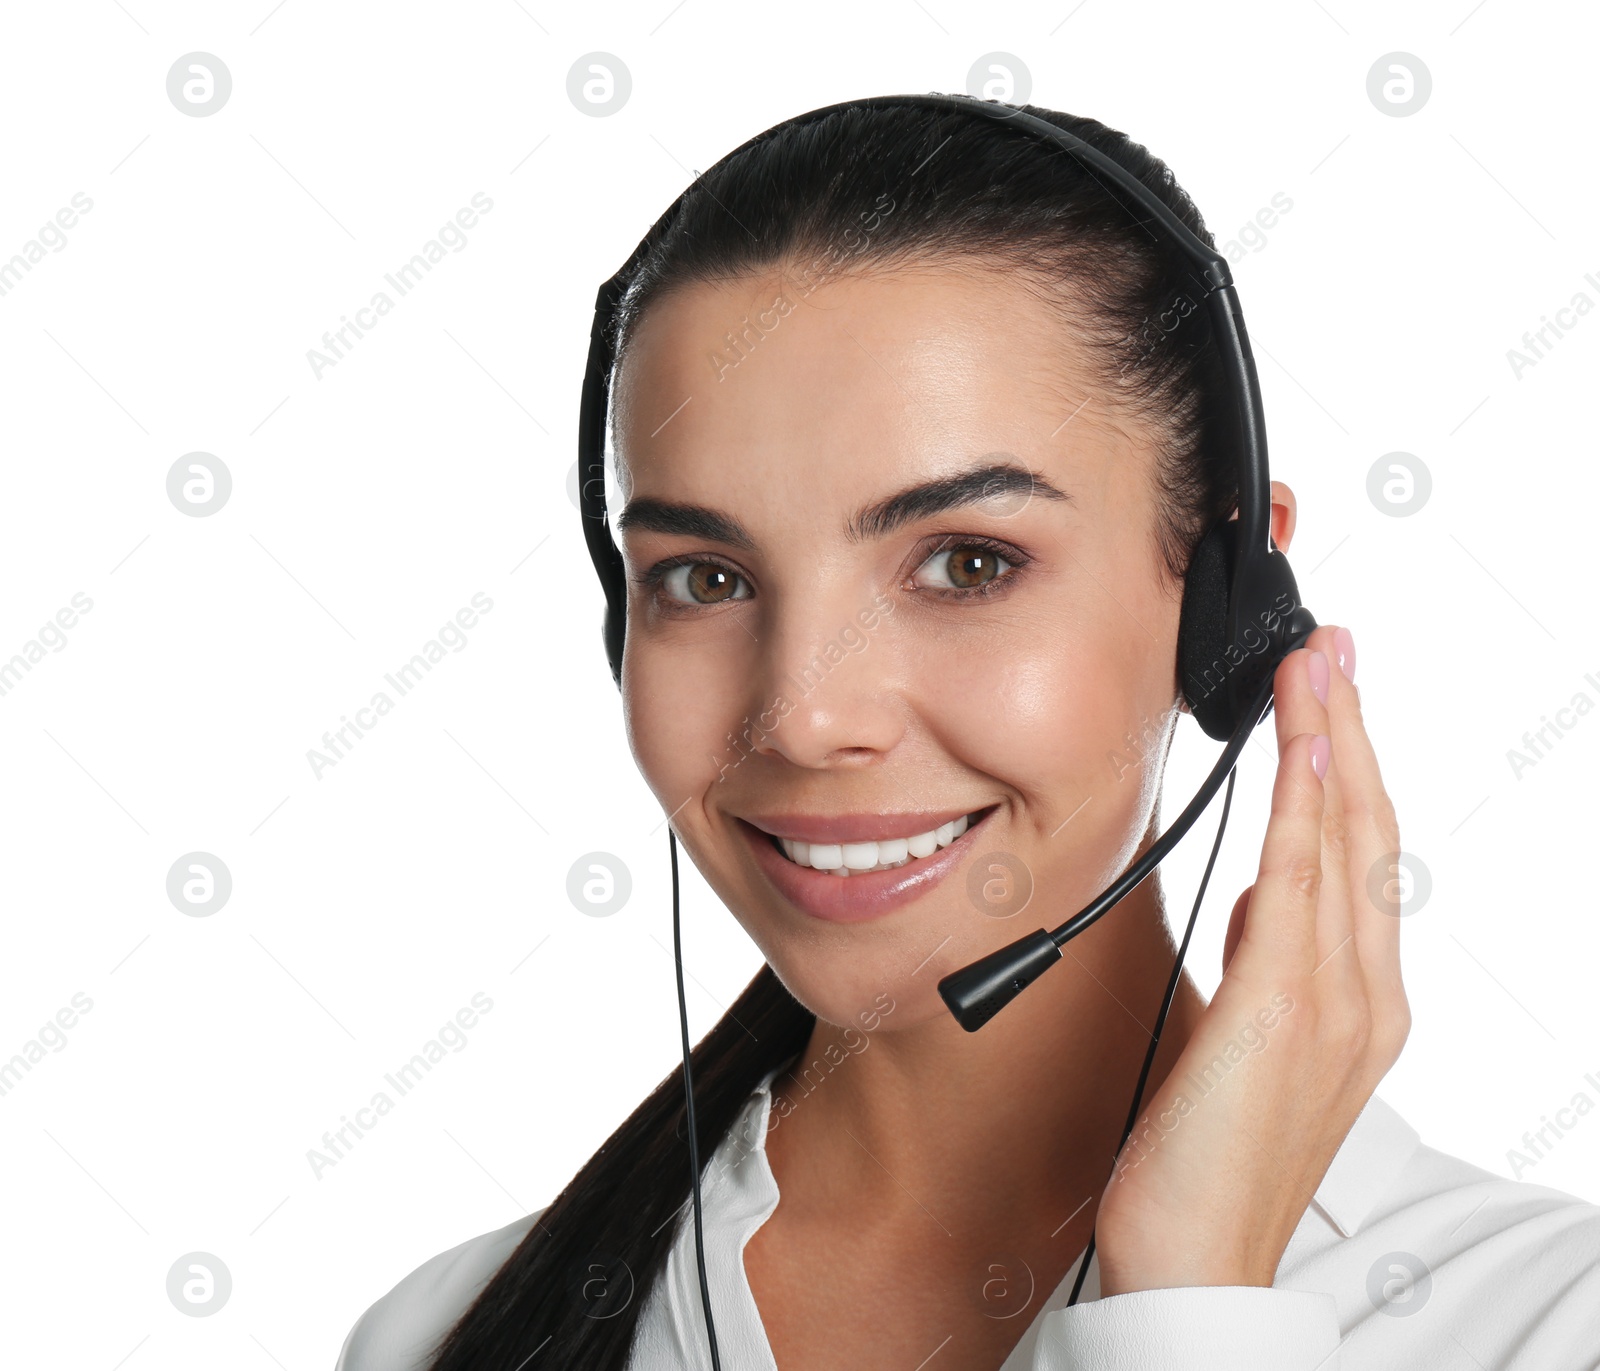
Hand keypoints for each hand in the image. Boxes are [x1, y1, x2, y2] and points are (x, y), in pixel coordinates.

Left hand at [1093, 623, 1410, 1294]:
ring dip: (1330, 740)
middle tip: (1334, 648)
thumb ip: (1267, 962)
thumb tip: (1263, 897)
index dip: (1352, 767)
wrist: (1193, 1259)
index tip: (1330, 698)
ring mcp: (1335, 1003)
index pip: (1364, 856)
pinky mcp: (1285, 1010)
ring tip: (1318, 664)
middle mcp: (1365, 996)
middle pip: (1370, 831)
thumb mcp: (1245, 1036)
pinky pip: (1301, 886)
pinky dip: (1308, 808)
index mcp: (1358, 1001)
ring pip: (1345, 841)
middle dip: (1351, 729)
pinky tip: (1301, 748)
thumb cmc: (1209, 1155)